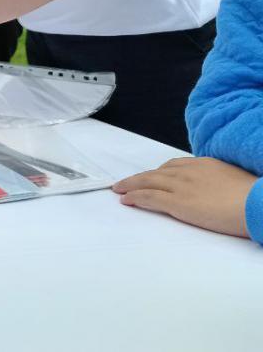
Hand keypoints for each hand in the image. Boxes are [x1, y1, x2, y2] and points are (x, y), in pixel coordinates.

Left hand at [113, 157, 255, 237]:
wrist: (257, 203)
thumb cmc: (253, 196)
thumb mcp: (234, 181)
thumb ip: (220, 181)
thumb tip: (219, 189)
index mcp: (204, 165)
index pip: (175, 166)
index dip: (160, 172)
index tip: (151, 176)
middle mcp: (189, 172)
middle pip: (156, 173)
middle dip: (140, 178)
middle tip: (126, 182)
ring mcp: (181, 186)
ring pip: (148, 182)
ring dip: (131, 185)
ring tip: (119, 189)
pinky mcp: (178, 202)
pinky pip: (149, 198)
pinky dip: (135, 197)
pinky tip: (126, 199)